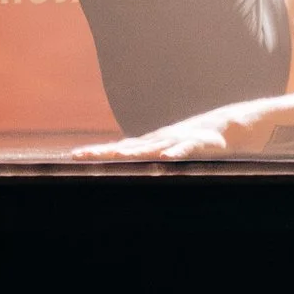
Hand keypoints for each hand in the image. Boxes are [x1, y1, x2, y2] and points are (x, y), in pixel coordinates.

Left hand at [73, 111, 234, 164]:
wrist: (220, 129)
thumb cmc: (187, 144)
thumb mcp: (163, 153)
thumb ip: (145, 159)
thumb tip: (125, 165)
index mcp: (147, 146)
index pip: (117, 150)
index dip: (96, 153)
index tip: (73, 156)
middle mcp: (155, 142)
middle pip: (126, 148)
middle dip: (103, 152)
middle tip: (81, 155)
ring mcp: (172, 142)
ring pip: (150, 148)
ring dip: (133, 152)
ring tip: (117, 155)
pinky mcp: (194, 145)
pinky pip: (183, 150)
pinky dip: (175, 154)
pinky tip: (166, 158)